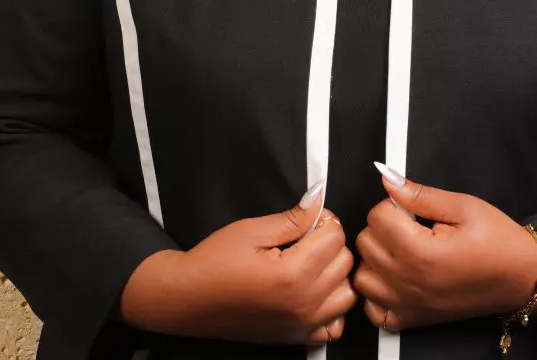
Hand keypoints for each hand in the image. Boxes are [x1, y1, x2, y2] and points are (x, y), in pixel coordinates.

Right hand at [121, 184, 357, 344]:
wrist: (189, 299)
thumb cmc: (215, 262)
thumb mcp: (253, 229)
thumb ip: (293, 217)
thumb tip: (319, 198)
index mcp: (292, 275)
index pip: (335, 236)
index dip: (321, 220)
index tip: (303, 220)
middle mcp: (303, 305)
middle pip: (345, 262)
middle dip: (328, 244)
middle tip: (301, 239)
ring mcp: (302, 326)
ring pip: (347, 293)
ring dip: (334, 274)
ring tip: (309, 264)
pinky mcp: (297, 338)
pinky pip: (335, 324)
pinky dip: (331, 307)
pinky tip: (312, 292)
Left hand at [352, 165, 536, 332]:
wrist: (521, 277)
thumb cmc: (497, 241)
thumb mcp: (462, 206)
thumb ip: (419, 194)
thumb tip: (388, 178)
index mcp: (423, 253)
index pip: (377, 217)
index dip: (395, 205)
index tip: (413, 210)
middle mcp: (411, 284)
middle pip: (366, 243)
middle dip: (384, 228)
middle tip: (412, 227)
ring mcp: (410, 306)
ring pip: (363, 275)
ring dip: (377, 259)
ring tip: (403, 249)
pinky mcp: (413, 320)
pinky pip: (374, 309)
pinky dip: (378, 292)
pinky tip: (396, 276)